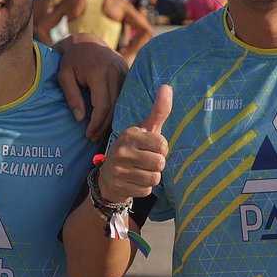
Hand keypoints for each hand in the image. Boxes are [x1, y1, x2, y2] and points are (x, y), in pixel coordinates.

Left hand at [53, 33, 128, 139]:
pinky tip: (109, 120)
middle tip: (93, 137)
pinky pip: (126, 96)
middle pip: (114, 106)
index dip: (96, 123)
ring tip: (99, 131)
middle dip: (104, 125)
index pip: (102, 105)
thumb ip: (71, 97)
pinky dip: (118, 109)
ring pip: (122, 103)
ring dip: (112, 120)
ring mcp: (124, 71)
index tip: (88, 134)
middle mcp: (115, 71)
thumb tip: (80, 119)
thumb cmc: (71, 60)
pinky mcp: (128, 73)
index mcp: (99, 71)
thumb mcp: (64, 76)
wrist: (86, 41)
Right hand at [99, 85, 171, 200]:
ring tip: (140, 172)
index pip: (162, 145)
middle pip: (160, 163)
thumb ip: (158, 110)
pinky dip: (144, 188)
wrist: (108, 177)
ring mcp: (118, 169)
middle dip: (157, 165)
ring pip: (154, 178)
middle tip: (145, 162)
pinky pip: (146, 191)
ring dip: (151, 177)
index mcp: (130, 134)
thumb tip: (167, 86)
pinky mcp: (118, 186)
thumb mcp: (145, 129)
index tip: (150, 149)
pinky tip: (134, 182)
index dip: (161, 150)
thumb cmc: (134, 149)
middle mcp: (122, 150)